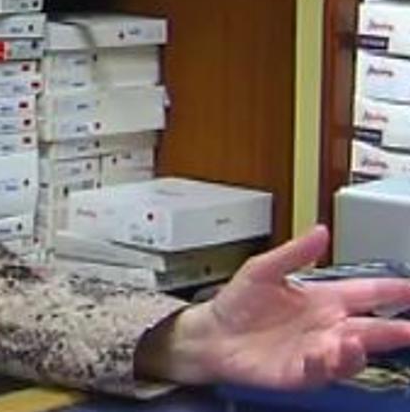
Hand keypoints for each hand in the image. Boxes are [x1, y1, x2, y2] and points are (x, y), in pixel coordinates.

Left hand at [137, 225, 409, 387]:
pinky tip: (320, 354)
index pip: (367, 293)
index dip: (392, 290)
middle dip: (394, 330)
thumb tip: (321, 230)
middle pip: (369, 329)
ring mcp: (316, 351)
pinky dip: (323, 364)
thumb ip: (294, 252)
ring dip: (357, 351)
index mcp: (324, 299)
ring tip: (357, 342)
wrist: (212, 333)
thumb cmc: (239, 302)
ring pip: (350, 355)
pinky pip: (319, 372)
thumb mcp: (263, 269)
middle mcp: (327, 326)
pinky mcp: (299, 372)